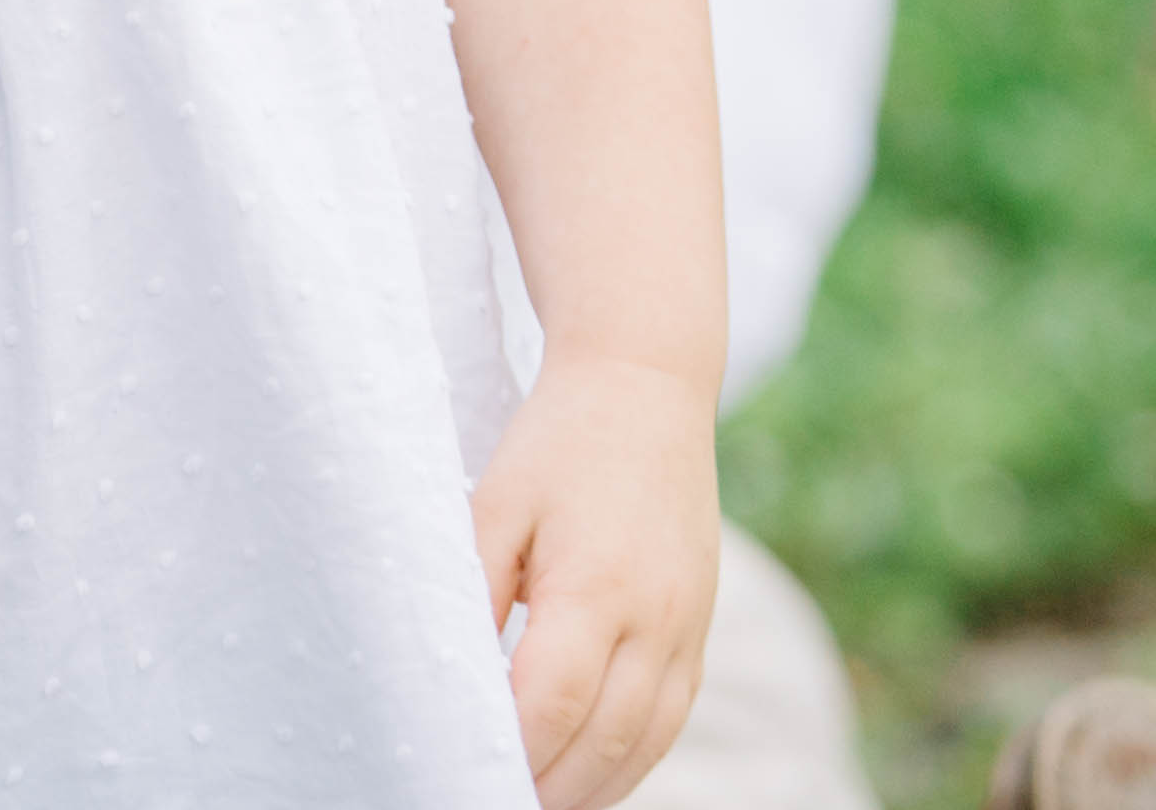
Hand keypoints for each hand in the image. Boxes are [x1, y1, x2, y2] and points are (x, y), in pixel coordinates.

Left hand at [472, 353, 721, 807]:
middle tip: (493, 797)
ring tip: (537, 801)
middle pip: (604, 739)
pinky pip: (671, 718)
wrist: (646, 388)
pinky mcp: (699, 628)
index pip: (553, 701)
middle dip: (550, 786)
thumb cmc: (559, 444)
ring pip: (646, 741)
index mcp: (596, 584)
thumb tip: (456, 672)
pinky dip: (632, 759)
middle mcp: (654, 617)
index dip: (513, 750)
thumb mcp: (496, 503)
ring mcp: (686, 627)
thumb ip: (476, 590)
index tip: (467, 766)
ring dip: (593, 787)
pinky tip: (590, 773)